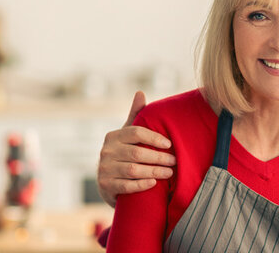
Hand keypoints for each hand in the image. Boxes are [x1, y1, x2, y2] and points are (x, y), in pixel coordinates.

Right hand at [97, 91, 175, 206]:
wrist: (108, 183)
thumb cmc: (123, 154)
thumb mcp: (127, 135)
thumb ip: (135, 115)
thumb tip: (140, 92)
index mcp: (113, 136)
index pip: (135, 133)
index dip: (154, 138)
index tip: (170, 144)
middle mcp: (106, 152)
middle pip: (137, 153)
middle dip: (158, 157)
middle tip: (174, 161)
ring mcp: (104, 169)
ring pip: (133, 170)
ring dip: (154, 171)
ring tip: (169, 172)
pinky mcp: (106, 186)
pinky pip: (127, 186)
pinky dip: (142, 184)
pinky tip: (154, 183)